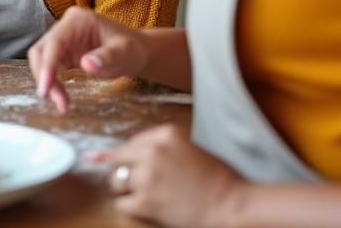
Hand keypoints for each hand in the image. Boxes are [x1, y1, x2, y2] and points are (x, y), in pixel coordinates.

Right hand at [27, 6, 150, 112]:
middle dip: (44, 76)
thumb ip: (108, 57)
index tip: (46, 88)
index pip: (54, 42)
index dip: (47, 65)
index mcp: (77, 20)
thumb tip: (86, 64)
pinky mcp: (64, 53)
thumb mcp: (125, 53)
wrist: (136, 52)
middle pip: (41, 51)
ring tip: (63, 104)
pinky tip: (63, 98)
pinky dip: (53, 84)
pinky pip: (51, 69)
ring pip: (42, 61)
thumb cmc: (132, 49)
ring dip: (48, 83)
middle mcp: (66, 27)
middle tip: (57, 101)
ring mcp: (63, 40)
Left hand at [105, 124, 248, 227]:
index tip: (136, 166)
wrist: (231, 204)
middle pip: (117, 159)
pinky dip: (130, 207)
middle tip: (142, 182)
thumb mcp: (188, 147)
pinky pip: (121, 204)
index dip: (132, 157)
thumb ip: (159, 147)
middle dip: (125, 171)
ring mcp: (147, 176)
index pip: (130, 141)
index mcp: (165, 133)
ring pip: (116, 182)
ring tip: (147, 194)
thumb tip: (108, 153)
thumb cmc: (217, 178)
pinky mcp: (146, 202)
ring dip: (126, 189)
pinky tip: (147, 207)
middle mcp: (153, 151)